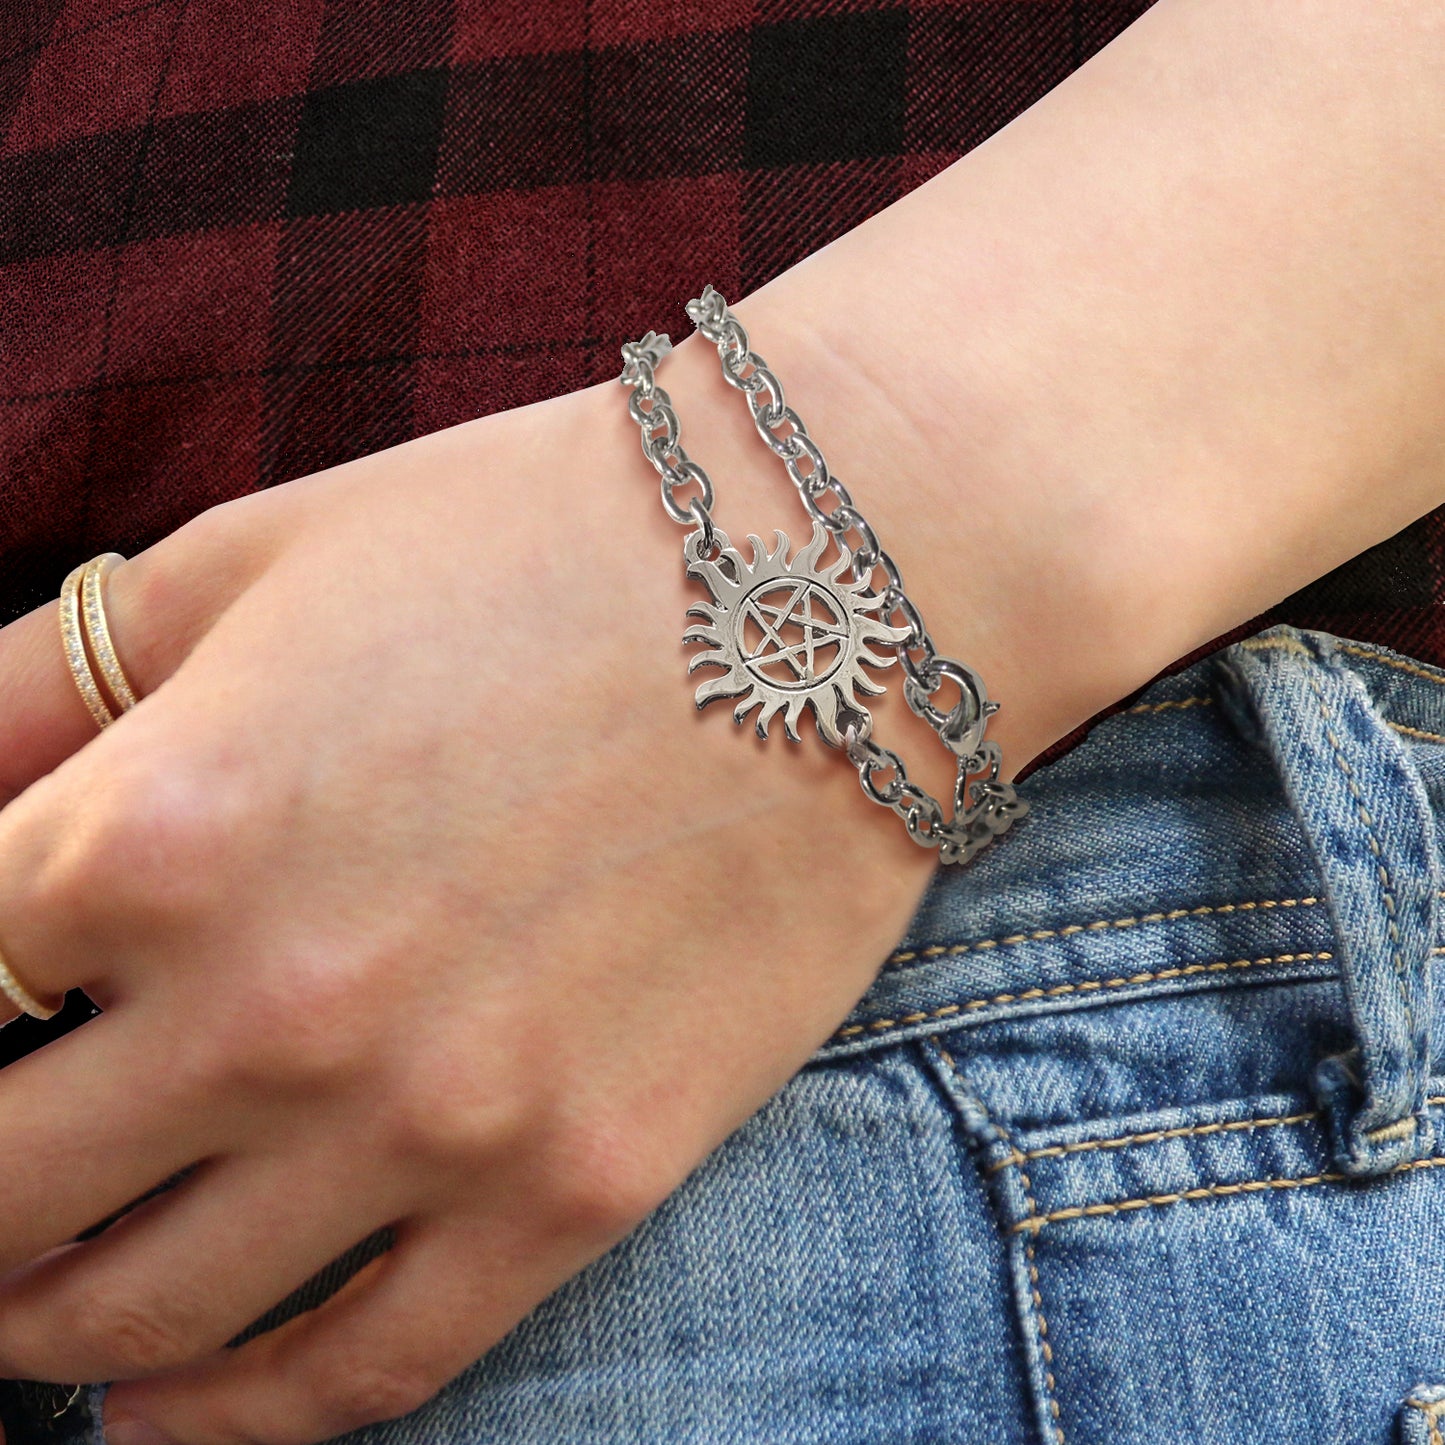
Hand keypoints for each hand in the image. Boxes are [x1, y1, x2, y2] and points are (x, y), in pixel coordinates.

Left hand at [0, 349, 952, 1443]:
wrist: (829, 592)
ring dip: (44, 1324)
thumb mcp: (246, 565)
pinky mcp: (584, 1181)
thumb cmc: (532, 540)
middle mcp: (278, 1009)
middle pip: (0, 1198)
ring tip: (26, 1302)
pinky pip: (364, 1370)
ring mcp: (443, 1119)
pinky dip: (235, 1419)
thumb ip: (30, 695)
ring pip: (149, 1317)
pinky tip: (171, 1406)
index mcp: (162, 831)